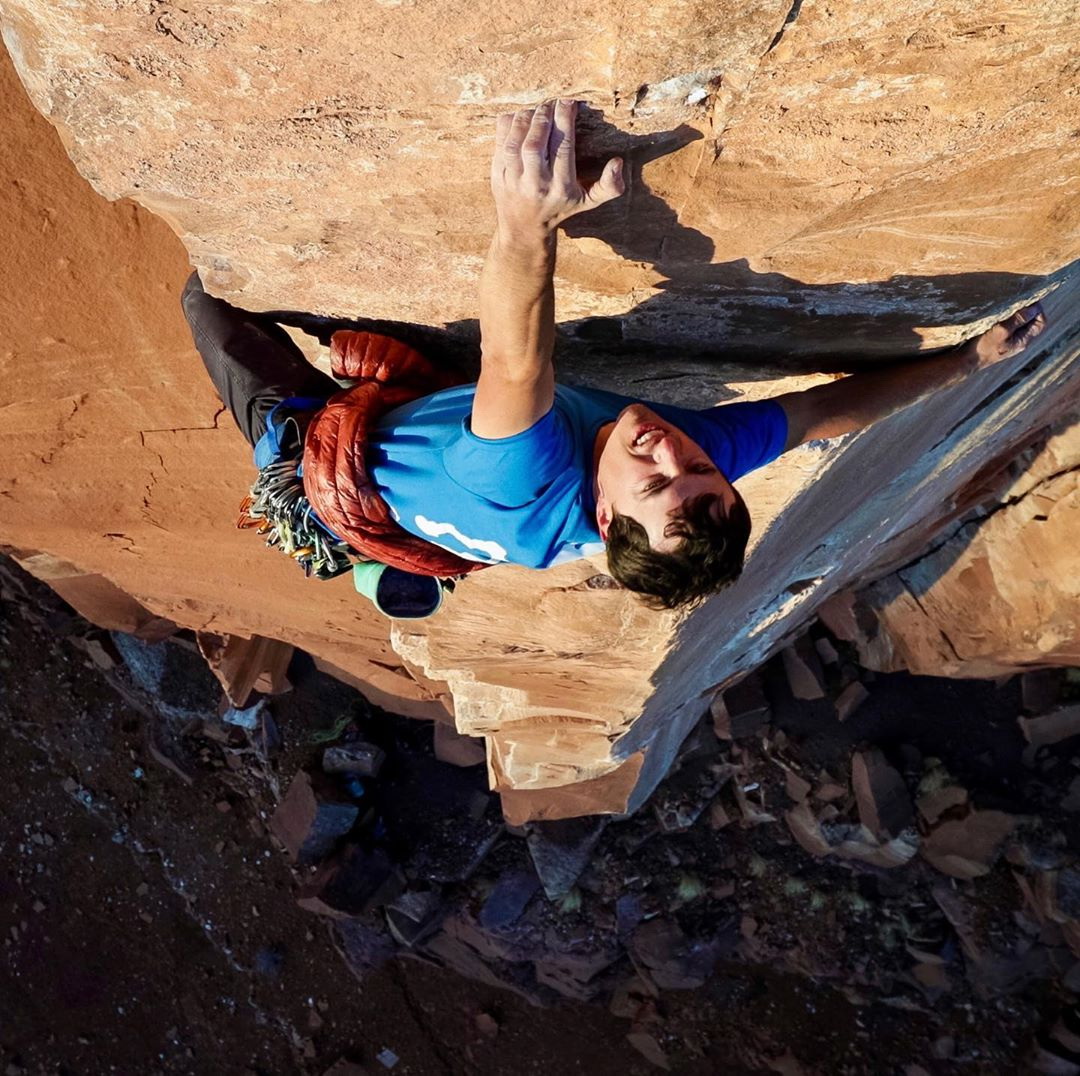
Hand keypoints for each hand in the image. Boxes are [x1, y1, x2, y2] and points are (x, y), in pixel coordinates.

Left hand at [491, 99, 624, 239]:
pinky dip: (509, 124)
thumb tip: (618, 163)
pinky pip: (500, 143)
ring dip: (525, 119)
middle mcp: (536, 185)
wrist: (524, 229)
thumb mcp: (588, 201)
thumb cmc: (560, 207)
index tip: (568, 103)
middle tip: (551, 104)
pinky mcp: (497, 174)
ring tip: (537, 110)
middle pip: (536, 144)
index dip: (564, 119)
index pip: (562, 147)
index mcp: (561, 188)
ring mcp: (514, 181)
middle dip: (544, 117)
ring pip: (516, 143)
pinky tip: (521, 118)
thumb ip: (609, 186)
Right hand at [969, 301, 1047, 367]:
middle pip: (1031, 322)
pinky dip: (1005, 319)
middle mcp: (1018, 342)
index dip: (1037, 309)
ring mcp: (1008, 343)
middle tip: (1015, 301)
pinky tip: (996, 316)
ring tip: (1005, 307)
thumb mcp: (1001, 331)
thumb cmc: (982, 347)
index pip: (1040, 322)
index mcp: (1023, 341)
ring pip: (1019, 324)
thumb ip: (1018, 319)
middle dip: (1026, 310)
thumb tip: (1034, 308)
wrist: (965, 362)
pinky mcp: (998, 342)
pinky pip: (1008, 327)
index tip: (1027, 299)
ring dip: (1014, 314)